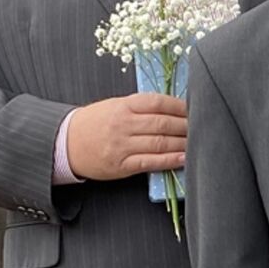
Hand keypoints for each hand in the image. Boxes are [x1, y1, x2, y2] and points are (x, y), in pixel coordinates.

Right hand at [66, 92, 187, 180]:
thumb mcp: (115, 105)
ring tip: (198, 143)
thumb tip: (175, 108)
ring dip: (183, 143)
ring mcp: (122, 145)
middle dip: (187, 126)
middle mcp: (123, 124)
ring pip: (160, 143)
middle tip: (203, 127)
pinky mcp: (121, 165)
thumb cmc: (96, 122)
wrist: (66, 142)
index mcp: (123, 106)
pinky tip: (184, 158)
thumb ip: (142, 107)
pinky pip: (150, 162)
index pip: (158, 102)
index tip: (195, 109)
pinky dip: (170, 160)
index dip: (180, 106)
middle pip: (163, 124)